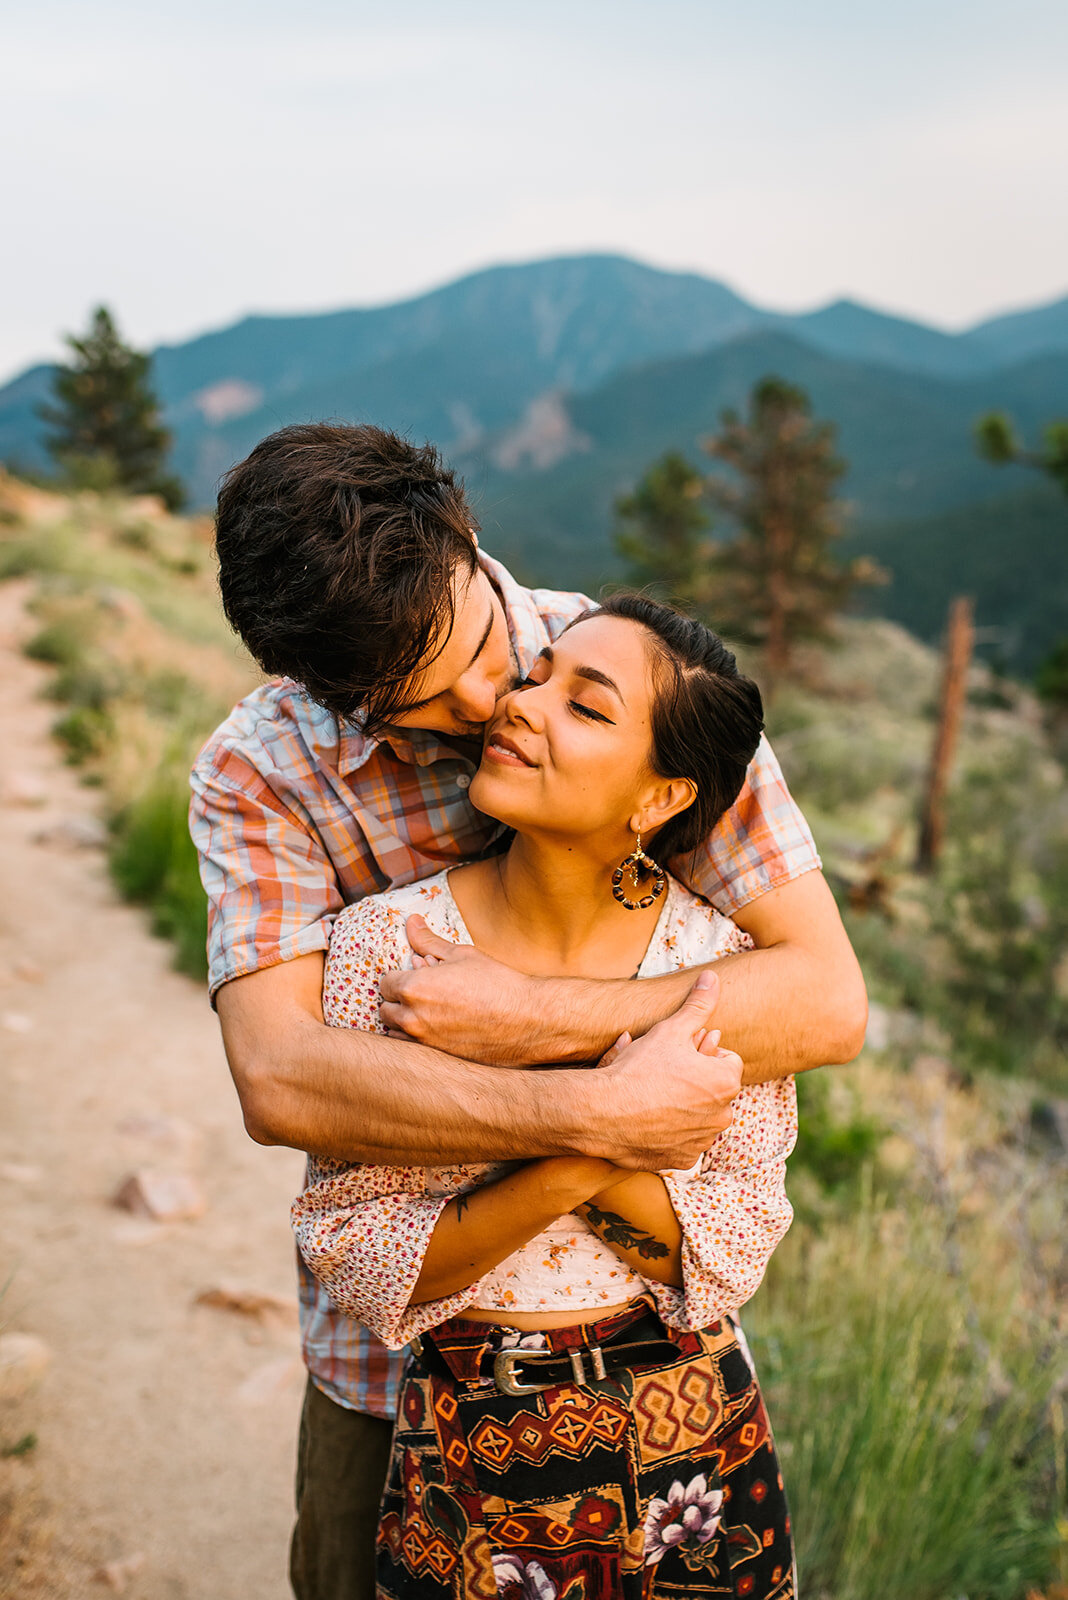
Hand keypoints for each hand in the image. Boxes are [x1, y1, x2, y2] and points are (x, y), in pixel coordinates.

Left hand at [378, 916, 537, 1062]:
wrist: (527, 1020)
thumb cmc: (497, 983)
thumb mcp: (462, 955)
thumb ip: (429, 941)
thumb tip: (410, 922)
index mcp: (415, 988)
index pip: (385, 983)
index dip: (400, 976)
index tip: (417, 975)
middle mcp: (413, 1018)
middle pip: (385, 1009)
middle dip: (400, 999)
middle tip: (425, 992)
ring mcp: (424, 1042)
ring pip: (395, 1032)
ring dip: (405, 1021)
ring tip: (432, 1011)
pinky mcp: (437, 1059)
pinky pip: (412, 1050)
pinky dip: (417, 1040)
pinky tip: (441, 1028)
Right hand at [593, 971, 743, 1169]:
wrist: (603, 1112)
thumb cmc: (638, 1068)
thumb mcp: (669, 1029)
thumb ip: (697, 1005)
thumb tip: (713, 978)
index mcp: (725, 1082)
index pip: (727, 1060)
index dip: (702, 1053)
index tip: (679, 1054)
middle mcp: (722, 1115)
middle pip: (715, 1089)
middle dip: (696, 1080)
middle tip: (664, 1072)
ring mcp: (702, 1140)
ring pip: (700, 1116)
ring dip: (685, 1107)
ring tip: (654, 1095)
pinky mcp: (682, 1160)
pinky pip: (684, 1142)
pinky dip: (671, 1133)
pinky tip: (649, 1120)